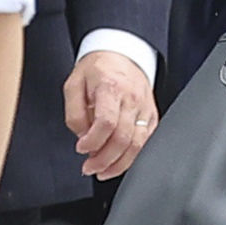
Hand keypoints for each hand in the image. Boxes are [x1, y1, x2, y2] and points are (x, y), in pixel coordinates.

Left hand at [64, 46, 157, 178]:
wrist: (121, 53)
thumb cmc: (97, 69)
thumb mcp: (74, 84)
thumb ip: (74, 113)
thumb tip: (82, 137)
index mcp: (111, 87)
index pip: (106, 122)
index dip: (93, 141)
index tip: (81, 148)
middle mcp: (132, 99)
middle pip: (123, 139)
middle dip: (104, 159)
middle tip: (89, 167)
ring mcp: (145, 108)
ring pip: (138, 145)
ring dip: (119, 164)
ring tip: (102, 171)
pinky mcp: (152, 116)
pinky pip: (146, 142)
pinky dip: (132, 157)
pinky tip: (118, 163)